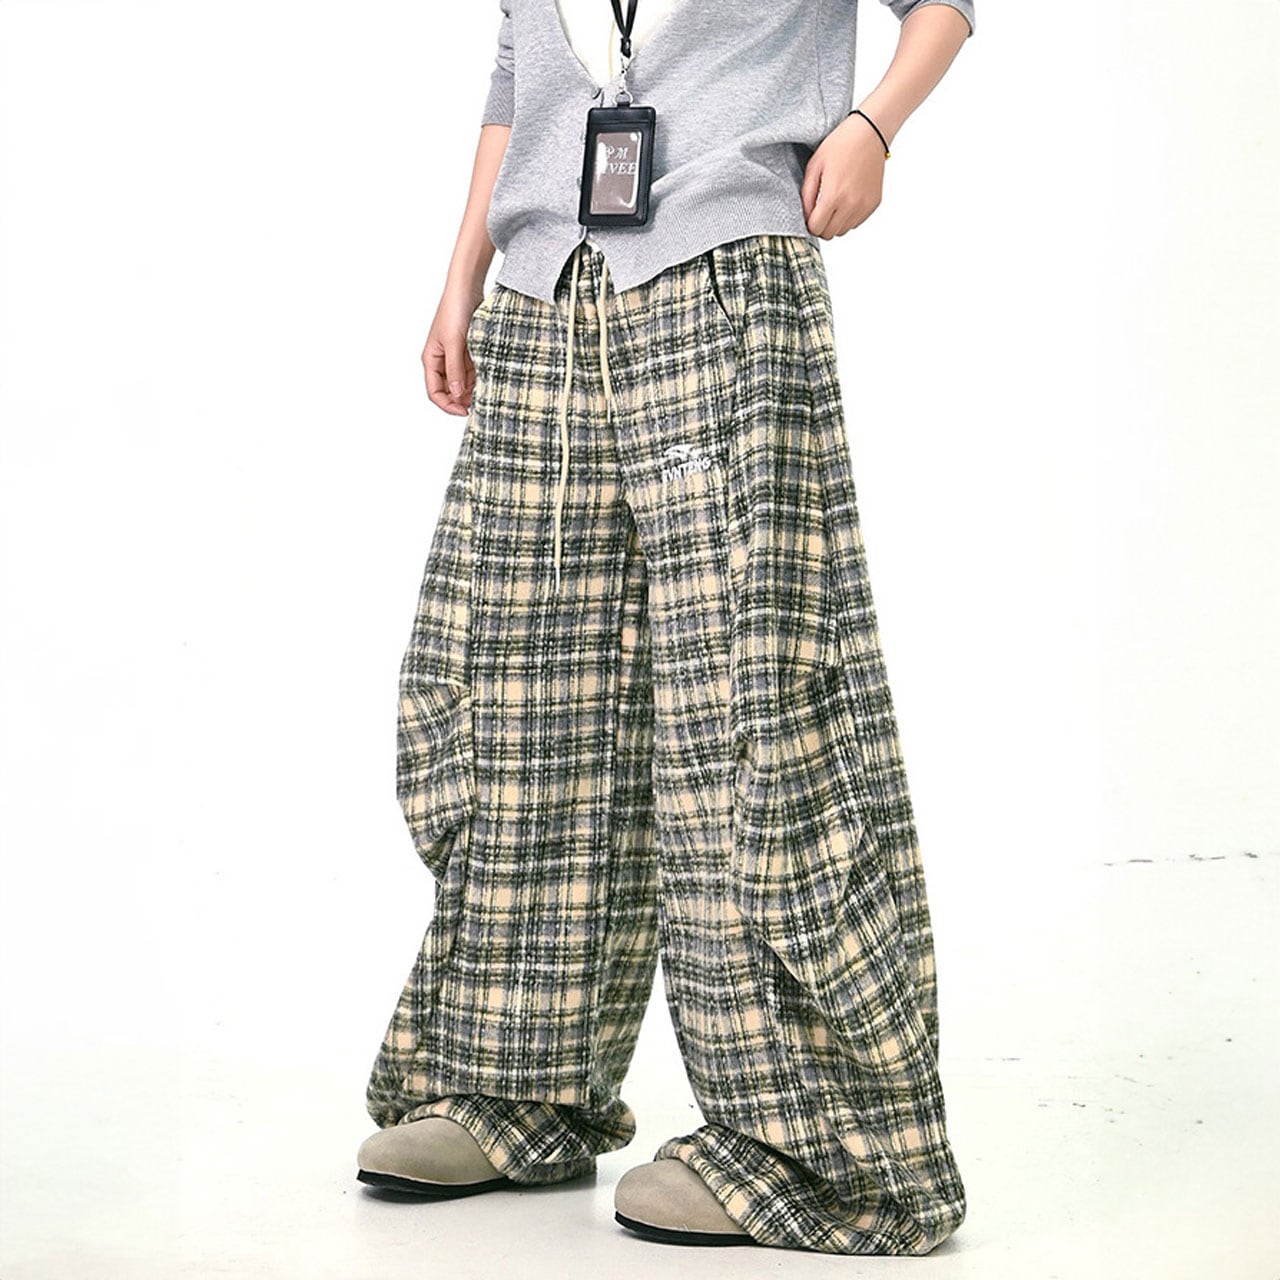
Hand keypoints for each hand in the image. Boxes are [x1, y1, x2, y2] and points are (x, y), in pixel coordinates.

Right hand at [422, 281, 484, 415]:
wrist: (467, 288)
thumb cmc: (454, 310)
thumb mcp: (454, 343)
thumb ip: (454, 370)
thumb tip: (455, 395)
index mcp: (431, 359)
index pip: (434, 392)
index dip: (447, 405)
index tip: (464, 412)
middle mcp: (441, 360)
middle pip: (449, 390)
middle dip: (462, 400)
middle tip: (480, 405)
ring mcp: (455, 356)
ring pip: (462, 382)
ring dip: (473, 389)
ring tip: (487, 393)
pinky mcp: (468, 351)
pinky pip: (473, 371)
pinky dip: (480, 377)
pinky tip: (490, 381)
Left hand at [800, 113, 889, 239]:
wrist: (869, 133)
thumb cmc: (840, 145)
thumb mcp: (814, 167)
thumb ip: (806, 195)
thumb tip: (806, 216)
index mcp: (833, 196)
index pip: (816, 229)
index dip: (810, 223)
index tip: (810, 213)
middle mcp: (851, 205)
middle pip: (829, 234)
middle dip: (822, 225)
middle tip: (820, 209)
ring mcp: (864, 206)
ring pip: (843, 231)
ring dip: (836, 222)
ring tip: (835, 201)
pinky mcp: (874, 203)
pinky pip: (856, 222)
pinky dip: (849, 216)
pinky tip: (847, 198)